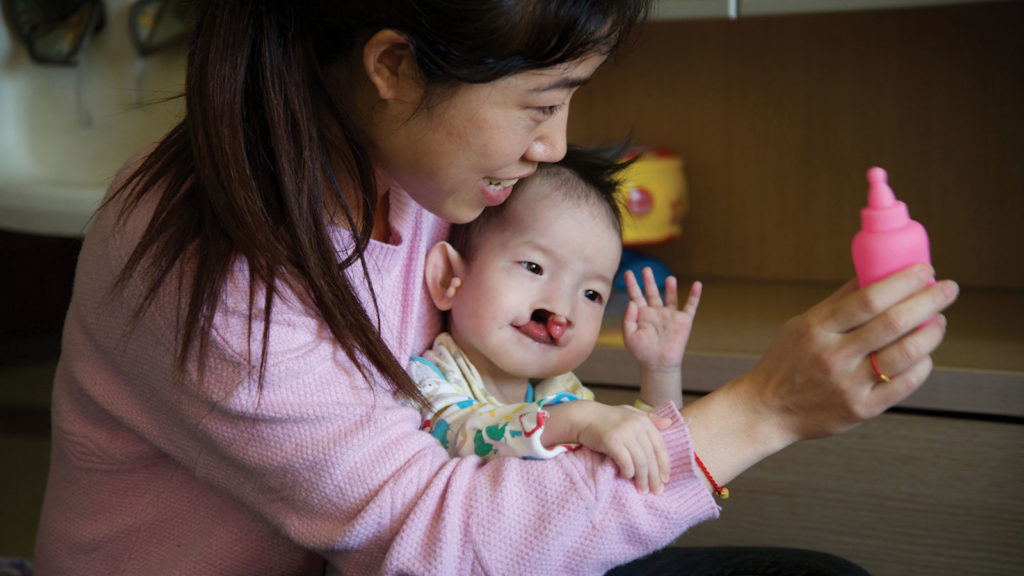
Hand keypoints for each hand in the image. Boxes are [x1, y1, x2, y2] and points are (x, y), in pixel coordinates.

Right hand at [546, 401, 671, 494]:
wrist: (583, 416)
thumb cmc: (607, 418)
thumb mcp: (630, 414)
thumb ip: (649, 419)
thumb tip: (670, 424)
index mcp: (644, 421)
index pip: (660, 446)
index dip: (664, 465)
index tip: (665, 479)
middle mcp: (636, 426)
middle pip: (651, 457)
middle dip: (654, 477)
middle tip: (656, 491)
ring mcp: (624, 433)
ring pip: (640, 462)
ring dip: (642, 479)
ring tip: (643, 490)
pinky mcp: (612, 441)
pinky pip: (625, 462)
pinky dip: (628, 472)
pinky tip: (626, 477)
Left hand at [622, 267, 701, 407]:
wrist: (658, 364)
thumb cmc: (642, 352)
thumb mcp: (629, 335)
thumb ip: (628, 318)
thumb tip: (632, 302)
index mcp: (642, 315)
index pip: (636, 296)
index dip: (632, 284)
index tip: (628, 272)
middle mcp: (656, 313)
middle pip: (652, 293)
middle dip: (648, 281)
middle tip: (646, 268)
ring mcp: (670, 316)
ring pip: (670, 297)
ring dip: (670, 287)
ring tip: (669, 277)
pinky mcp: (683, 321)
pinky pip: (690, 306)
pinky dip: (694, 295)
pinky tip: (697, 284)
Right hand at [681, 264, 958, 489]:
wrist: (766, 410)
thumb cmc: (786, 363)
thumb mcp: (802, 325)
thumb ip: (838, 303)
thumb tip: (873, 272)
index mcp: (817, 329)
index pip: (868, 299)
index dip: (902, 282)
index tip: (925, 270)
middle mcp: (833, 356)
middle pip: (893, 323)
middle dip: (928, 301)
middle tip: (948, 289)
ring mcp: (848, 385)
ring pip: (906, 354)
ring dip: (931, 333)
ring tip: (938, 321)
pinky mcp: (861, 409)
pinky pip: (904, 384)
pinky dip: (921, 365)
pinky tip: (923, 354)